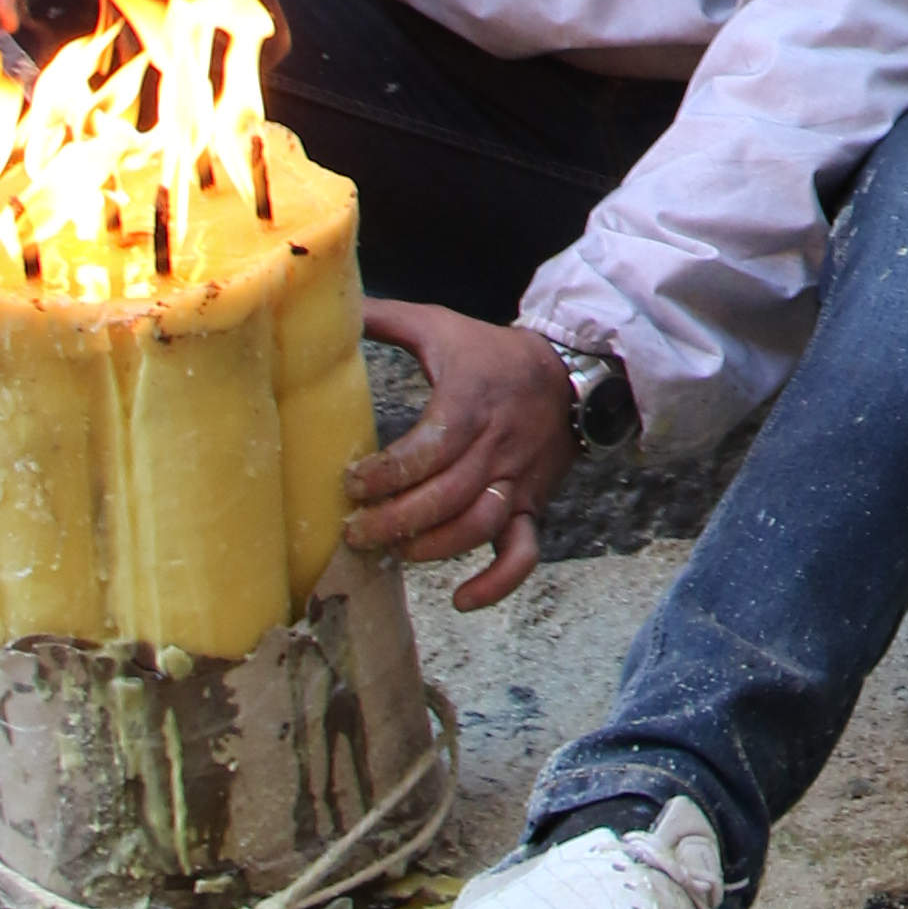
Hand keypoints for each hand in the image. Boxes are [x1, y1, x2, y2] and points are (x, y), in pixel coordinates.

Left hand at [345, 303, 574, 607]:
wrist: (573, 369)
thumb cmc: (491, 354)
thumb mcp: (440, 325)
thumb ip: (386, 320)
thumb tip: (334, 309)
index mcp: (470, 403)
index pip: (428, 449)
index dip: (386, 474)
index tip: (351, 481)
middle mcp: (497, 447)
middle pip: (446, 496)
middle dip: (394, 520)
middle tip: (354, 532)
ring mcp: (519, 481)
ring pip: (477, 526)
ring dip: (432, 547)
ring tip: (392, 551)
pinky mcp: (534, 505)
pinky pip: (524, 553)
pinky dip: (498, 582)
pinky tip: (460, 599)